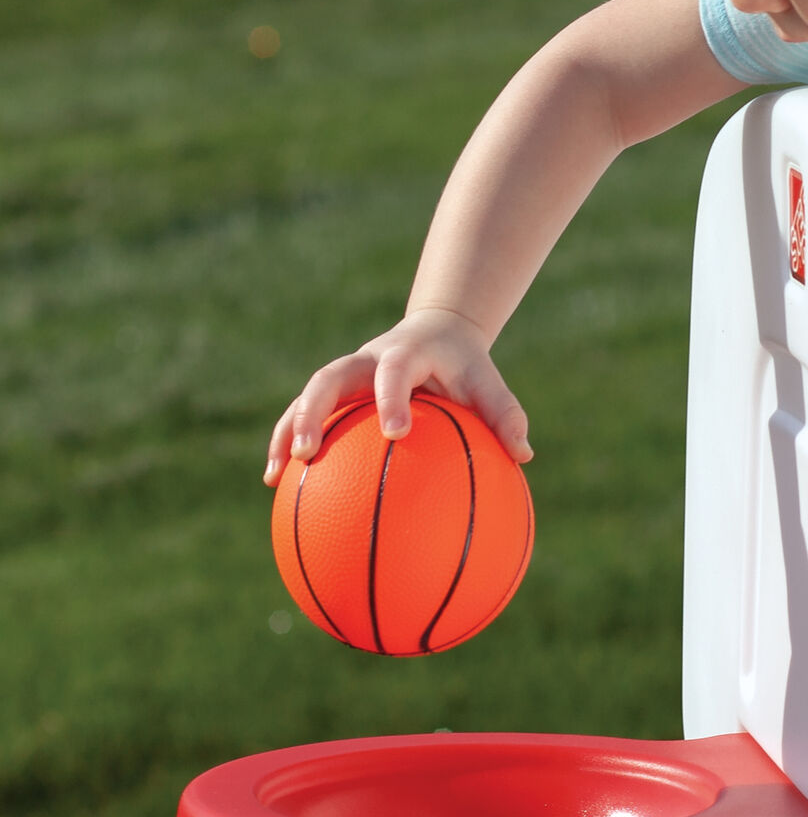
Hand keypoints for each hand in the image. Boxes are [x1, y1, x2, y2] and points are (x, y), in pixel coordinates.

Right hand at [263, 306, 531, 484]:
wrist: (437, 333)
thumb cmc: (466, 366)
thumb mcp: (488, 383)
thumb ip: (505, 414)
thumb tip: (524, 455)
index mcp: (404, 354)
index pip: (393, 371)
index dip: (391, 398)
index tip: (396, 433)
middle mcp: (364, 361)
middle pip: (328, 378)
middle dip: (315, 412)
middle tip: (310, 451)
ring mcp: (344, 375)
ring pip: (305, 397)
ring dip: (286, 432)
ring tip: (275, 475)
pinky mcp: (333, 392)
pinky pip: (302, 416)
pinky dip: (286, 443)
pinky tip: (276, 483)